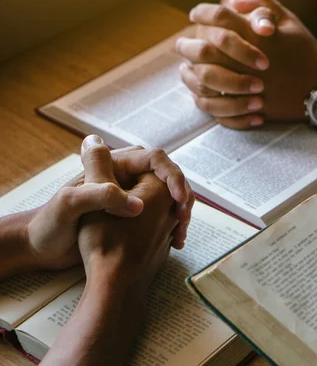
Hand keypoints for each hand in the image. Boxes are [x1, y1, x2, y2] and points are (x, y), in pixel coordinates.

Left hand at [26, 136, 193, 269]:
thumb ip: (99, 194)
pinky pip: (162, 213)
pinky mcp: (132, 214)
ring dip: (180, 211)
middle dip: (182, 195)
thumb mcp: (71, 205)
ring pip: (168, 195)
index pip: (155, 158)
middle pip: (167, 175)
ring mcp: (130, 195)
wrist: (41, 248)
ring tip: (181, 233)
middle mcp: (124, 177)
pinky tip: (174, 240)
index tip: (179, 200)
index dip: (172, 176)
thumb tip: (136, 202)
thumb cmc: (51, 224)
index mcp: (113, 165)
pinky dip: (172, 224)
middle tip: (184, 219)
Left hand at [178, 0, 316, 128]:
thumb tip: (232, 3)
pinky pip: (216, 105)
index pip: (218, 17)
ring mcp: (246, 86)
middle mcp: (246, 60)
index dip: (202, 12)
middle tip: (181, 43)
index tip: (195, 14)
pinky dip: (203, 98)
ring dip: (190, 73)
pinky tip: (199, 91)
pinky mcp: (249, 107)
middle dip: (187, 45)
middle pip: (203, 49)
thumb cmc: (305, 51)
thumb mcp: (289, 20)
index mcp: (256, 36)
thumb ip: (261, 4)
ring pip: (204, 80)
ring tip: (186, 68)